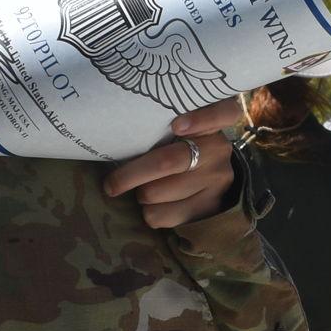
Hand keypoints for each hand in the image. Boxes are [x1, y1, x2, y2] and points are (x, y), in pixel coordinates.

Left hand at [104, 101, 241, 228]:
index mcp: (210, 127)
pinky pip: (161, 215)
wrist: (214, 184)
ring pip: (156, 193)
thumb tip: (120, 131)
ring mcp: (216, 183)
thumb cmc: (184, 151)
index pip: (216, 115)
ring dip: (140, 195)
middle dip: (129, 176)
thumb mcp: (184, 132)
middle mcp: (218, 152)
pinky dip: (149, 213)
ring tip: (145, 190)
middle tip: (111, 184)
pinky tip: (156, 205)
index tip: (176, 126)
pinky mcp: (209, 209)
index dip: (199, 119)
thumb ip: (164, 126)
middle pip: (165, 162)